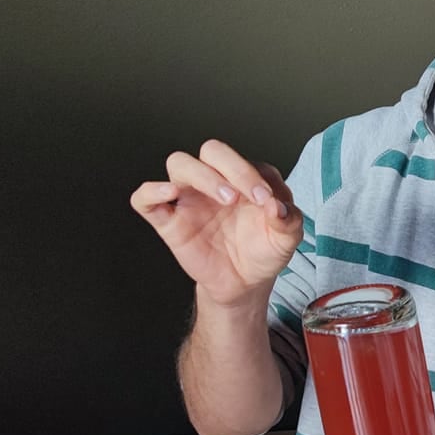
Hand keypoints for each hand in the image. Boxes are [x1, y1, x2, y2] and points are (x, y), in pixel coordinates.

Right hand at [129, 140, 302, 307]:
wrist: (245, 283)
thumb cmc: (263, 251)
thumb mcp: (287, 238)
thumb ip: (289, 219)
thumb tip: (276, 206)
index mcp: (245, 178)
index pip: (244, 159)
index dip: (254, 175)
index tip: (266, 200)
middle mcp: (215, 181)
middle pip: (211, 150)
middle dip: (231, 168)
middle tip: (243, 197)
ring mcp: (190, 197)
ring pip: (180, 163)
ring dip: (201, 175)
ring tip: (224, 199)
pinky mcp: (169, 220)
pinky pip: (145, 199)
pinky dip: (151, 191)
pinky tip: (169, 193)